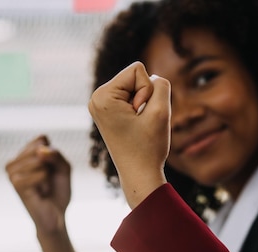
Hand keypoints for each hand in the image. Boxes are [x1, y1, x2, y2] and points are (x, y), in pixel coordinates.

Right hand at [6, 135, 70, 235]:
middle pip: (39, 147)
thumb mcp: (64, 168)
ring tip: (43, 186)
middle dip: (52, 165)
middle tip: (47, 181)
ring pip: (38, 158)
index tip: (52, 171)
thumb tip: (40, 151)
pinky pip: (38, 172)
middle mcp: (16, 160)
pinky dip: (45, 180)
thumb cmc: (58, 192)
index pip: (42, 139)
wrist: (55, 216)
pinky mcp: (15, 182)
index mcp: (25, 154)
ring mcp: (12, 171)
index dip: (54, 155)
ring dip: (47, 174)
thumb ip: (56, 155)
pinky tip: (41, 190)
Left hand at [88, 62, 169, 207]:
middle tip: (139, 124)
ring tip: (137, 127)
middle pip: (134, 76)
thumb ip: (160, 83)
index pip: (138, 69)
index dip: (148, 91)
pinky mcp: (107, 113)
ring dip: (143, 105)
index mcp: (102, 96)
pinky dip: (139, 110)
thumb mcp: (161, 110)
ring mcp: (100, 106)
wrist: (139, 176)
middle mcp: (96, 98)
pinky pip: (132, 97)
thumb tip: (150, 78)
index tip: (140, 116)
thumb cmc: (148, 147)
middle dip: (144, 97)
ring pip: (135, 87)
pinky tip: (134, 127)